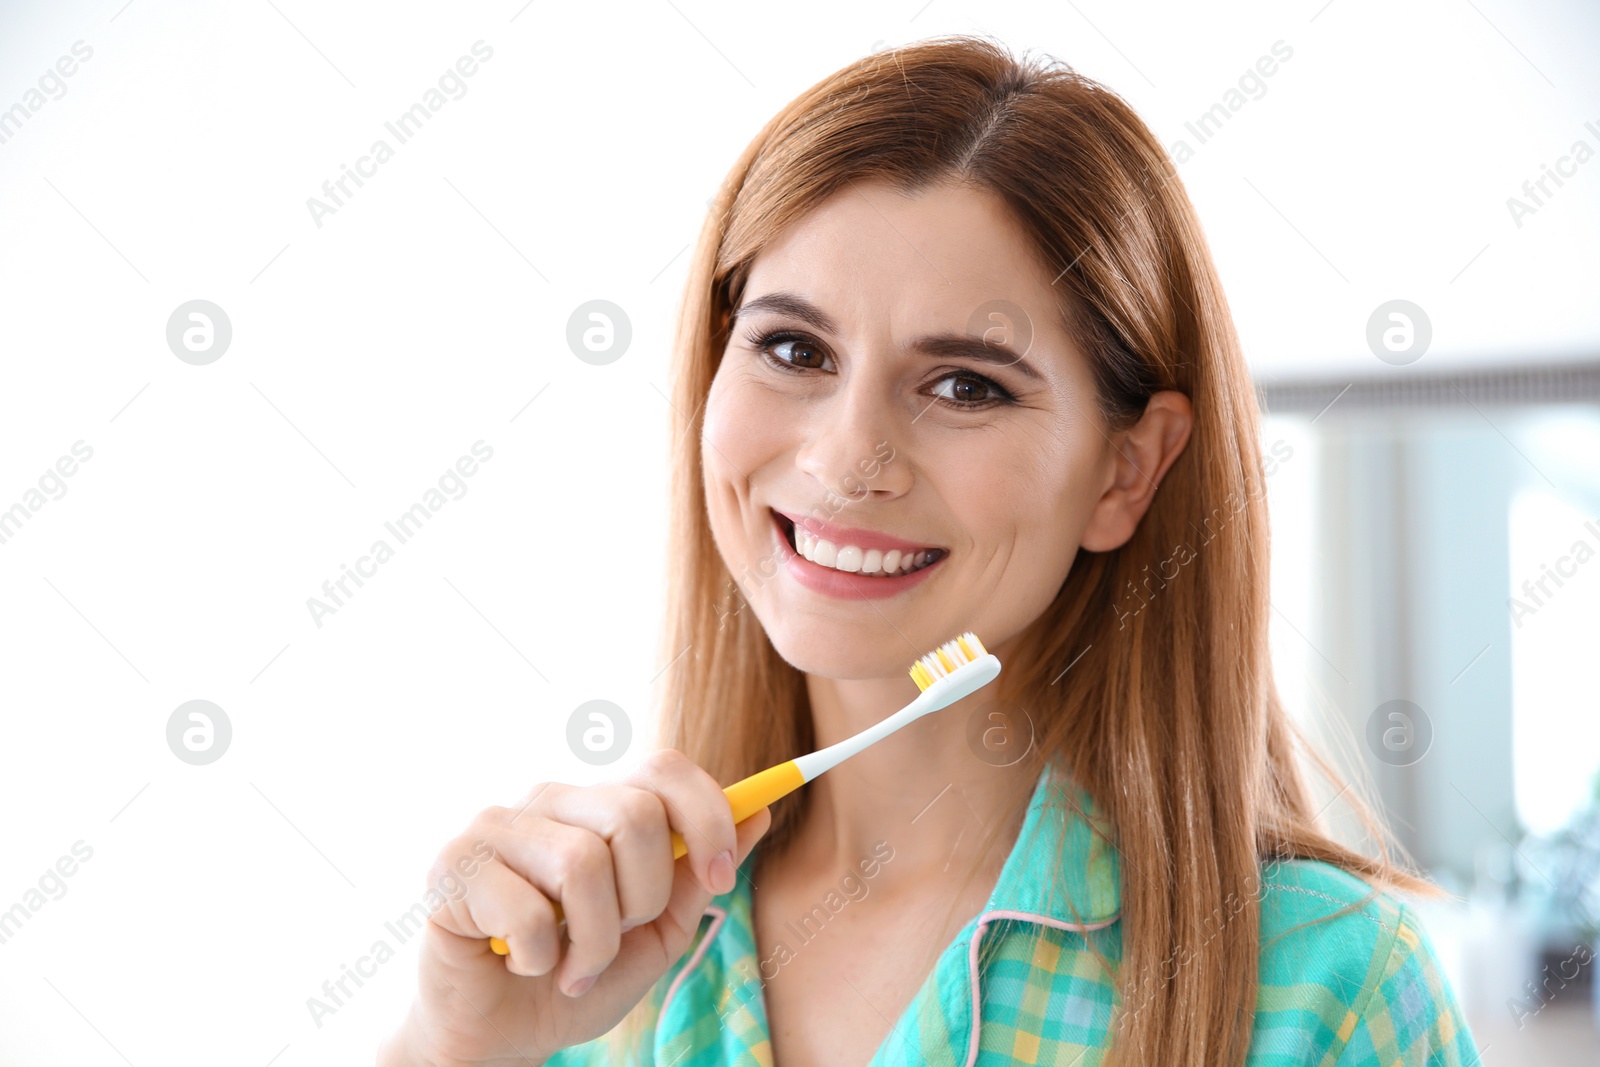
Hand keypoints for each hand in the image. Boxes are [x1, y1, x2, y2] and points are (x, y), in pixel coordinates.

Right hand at [379, 750, 771, 1065]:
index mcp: (600, 805)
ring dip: (592, 942)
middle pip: (636, 814)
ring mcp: (497, 825)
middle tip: (615, 940)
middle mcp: (550, 799)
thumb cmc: (575, 976)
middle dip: (643, 898)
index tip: (718, 881)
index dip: (708, 819)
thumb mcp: (656, 935)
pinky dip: (541, 958)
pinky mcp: (453, 865)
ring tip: (571, 966)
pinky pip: (529, 909)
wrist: (498, 1035)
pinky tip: (522, 963)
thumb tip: (761, 809)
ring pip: (584, 863)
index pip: (665, 767)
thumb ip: (699, 874)